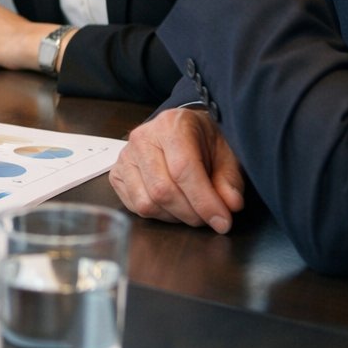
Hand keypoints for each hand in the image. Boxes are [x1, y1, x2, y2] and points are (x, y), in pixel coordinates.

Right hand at [109, 107, 244, 233]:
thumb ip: (229, 179)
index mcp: (170, 126)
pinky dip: (158, 215)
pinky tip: (172, 206)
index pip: (183, 169)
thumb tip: (230, 205)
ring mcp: (125, 157)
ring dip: (174, 216)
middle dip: (191, 213)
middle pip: (163, 190)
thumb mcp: (226, 153)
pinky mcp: (117, 175)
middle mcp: (141, 139)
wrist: (179, 130)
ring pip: (147, 203)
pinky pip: (135, 207)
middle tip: (210, 218)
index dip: (204, 201)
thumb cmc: (203, 140)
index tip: (223, 221)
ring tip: (191, 209)